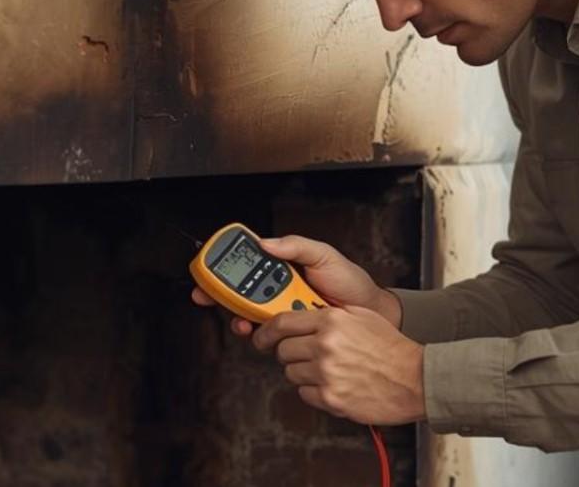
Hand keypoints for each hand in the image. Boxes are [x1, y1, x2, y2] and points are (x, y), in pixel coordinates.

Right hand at [190, 234, 401, 336]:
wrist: (372, 315)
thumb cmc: (352, 283)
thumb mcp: (325, 256)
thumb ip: (297, 246)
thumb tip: (265, 242)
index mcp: (284, 266)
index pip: (248, 265)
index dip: (223, 269)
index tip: (206, 275)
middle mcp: (279, 290)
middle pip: (241, 292)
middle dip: (223, 297)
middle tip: (214, 299)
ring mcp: (283, 312)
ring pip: (250, 315)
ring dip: (242, 317)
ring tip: (247, 320)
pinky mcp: (290, 333)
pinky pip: (268, 335)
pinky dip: (260, 335)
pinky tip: (262, 334)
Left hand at [252, 303, 424, 425]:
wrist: (415, 379)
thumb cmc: (391, 347)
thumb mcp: (360, 316)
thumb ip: (328, 313)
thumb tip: (301, 315)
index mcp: (331, 320)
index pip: (281, 323)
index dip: (266, 331)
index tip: (261, 336)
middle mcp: (325, 345)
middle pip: (283, 350)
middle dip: (289, 353)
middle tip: (304, 355)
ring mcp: (326, 373)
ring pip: (291, 373)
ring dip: (303, 373)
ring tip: (326, 371)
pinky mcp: (331, 398)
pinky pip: (304, 394)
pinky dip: (314, 391)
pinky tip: (333, 385)